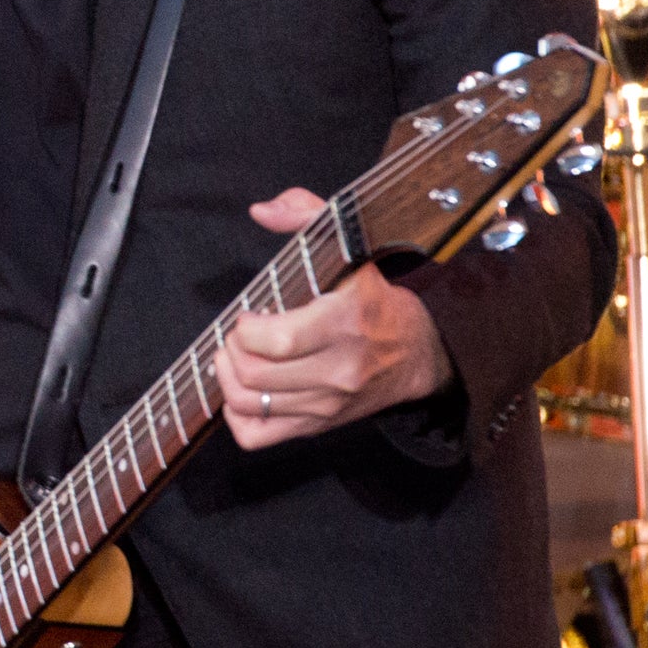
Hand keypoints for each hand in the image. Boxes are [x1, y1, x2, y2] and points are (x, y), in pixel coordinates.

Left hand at [213, 187, 455, 449]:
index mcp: (346, 320)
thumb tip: (261, 211)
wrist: (418, 353)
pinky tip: (246, 389)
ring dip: (228, 377)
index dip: (246, 327)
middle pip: (254, 374)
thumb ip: (306, 216)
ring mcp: (329, 403)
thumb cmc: (374, 298)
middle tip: (240, 335)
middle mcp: (339, 369)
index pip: (279, 341)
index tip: (250, 314)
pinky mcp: (319, 425)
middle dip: (232, 349)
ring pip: (248, 404)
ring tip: (237, 357)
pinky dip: (236, 414)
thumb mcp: (351, 248)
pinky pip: (257, 436)